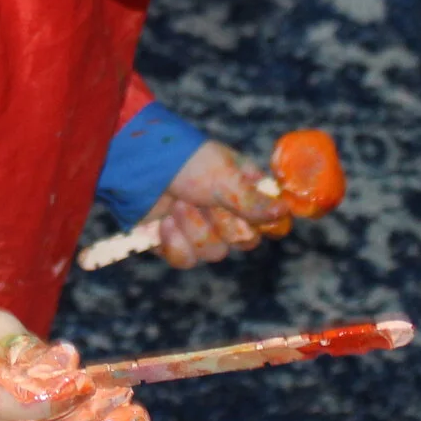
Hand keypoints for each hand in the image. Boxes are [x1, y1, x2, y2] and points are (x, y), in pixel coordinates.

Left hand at [143, 139, 290, 268]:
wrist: (137, 165)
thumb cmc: (185, 161)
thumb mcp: (222, 176)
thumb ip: (251, 200)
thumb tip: (284, 212)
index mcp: (246, 192)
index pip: (272, 223)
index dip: (261, 224)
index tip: (247, 213)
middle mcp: (227, 214)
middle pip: (242, 242)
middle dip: (218, 220)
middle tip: (200, 197)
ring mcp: (200, 230)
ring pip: (213, 253)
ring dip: (193, 227)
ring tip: (178, 204)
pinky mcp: (174, 244)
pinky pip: (186, 260)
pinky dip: (174, 242)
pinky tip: (164, 223)